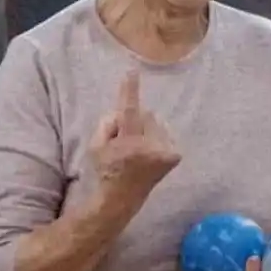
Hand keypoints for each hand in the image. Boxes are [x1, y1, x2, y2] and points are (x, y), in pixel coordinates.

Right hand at [89, 70, 181, 203]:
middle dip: (135, 121)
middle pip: (145, 113)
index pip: (129, 112)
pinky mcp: (175, 155)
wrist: (123, 198)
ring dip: (146, 128)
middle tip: (125, 140)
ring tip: (137, 148)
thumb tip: (122, 111)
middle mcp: (151, 147)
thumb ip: (107, 123)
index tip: (132, 72)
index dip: (130, 90)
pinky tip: (149, 151)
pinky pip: (166, 131)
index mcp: (128, 144)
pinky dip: (157, 136)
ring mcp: (166, 152)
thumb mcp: (95, 146)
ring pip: (156, 120)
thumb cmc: (107, 169)